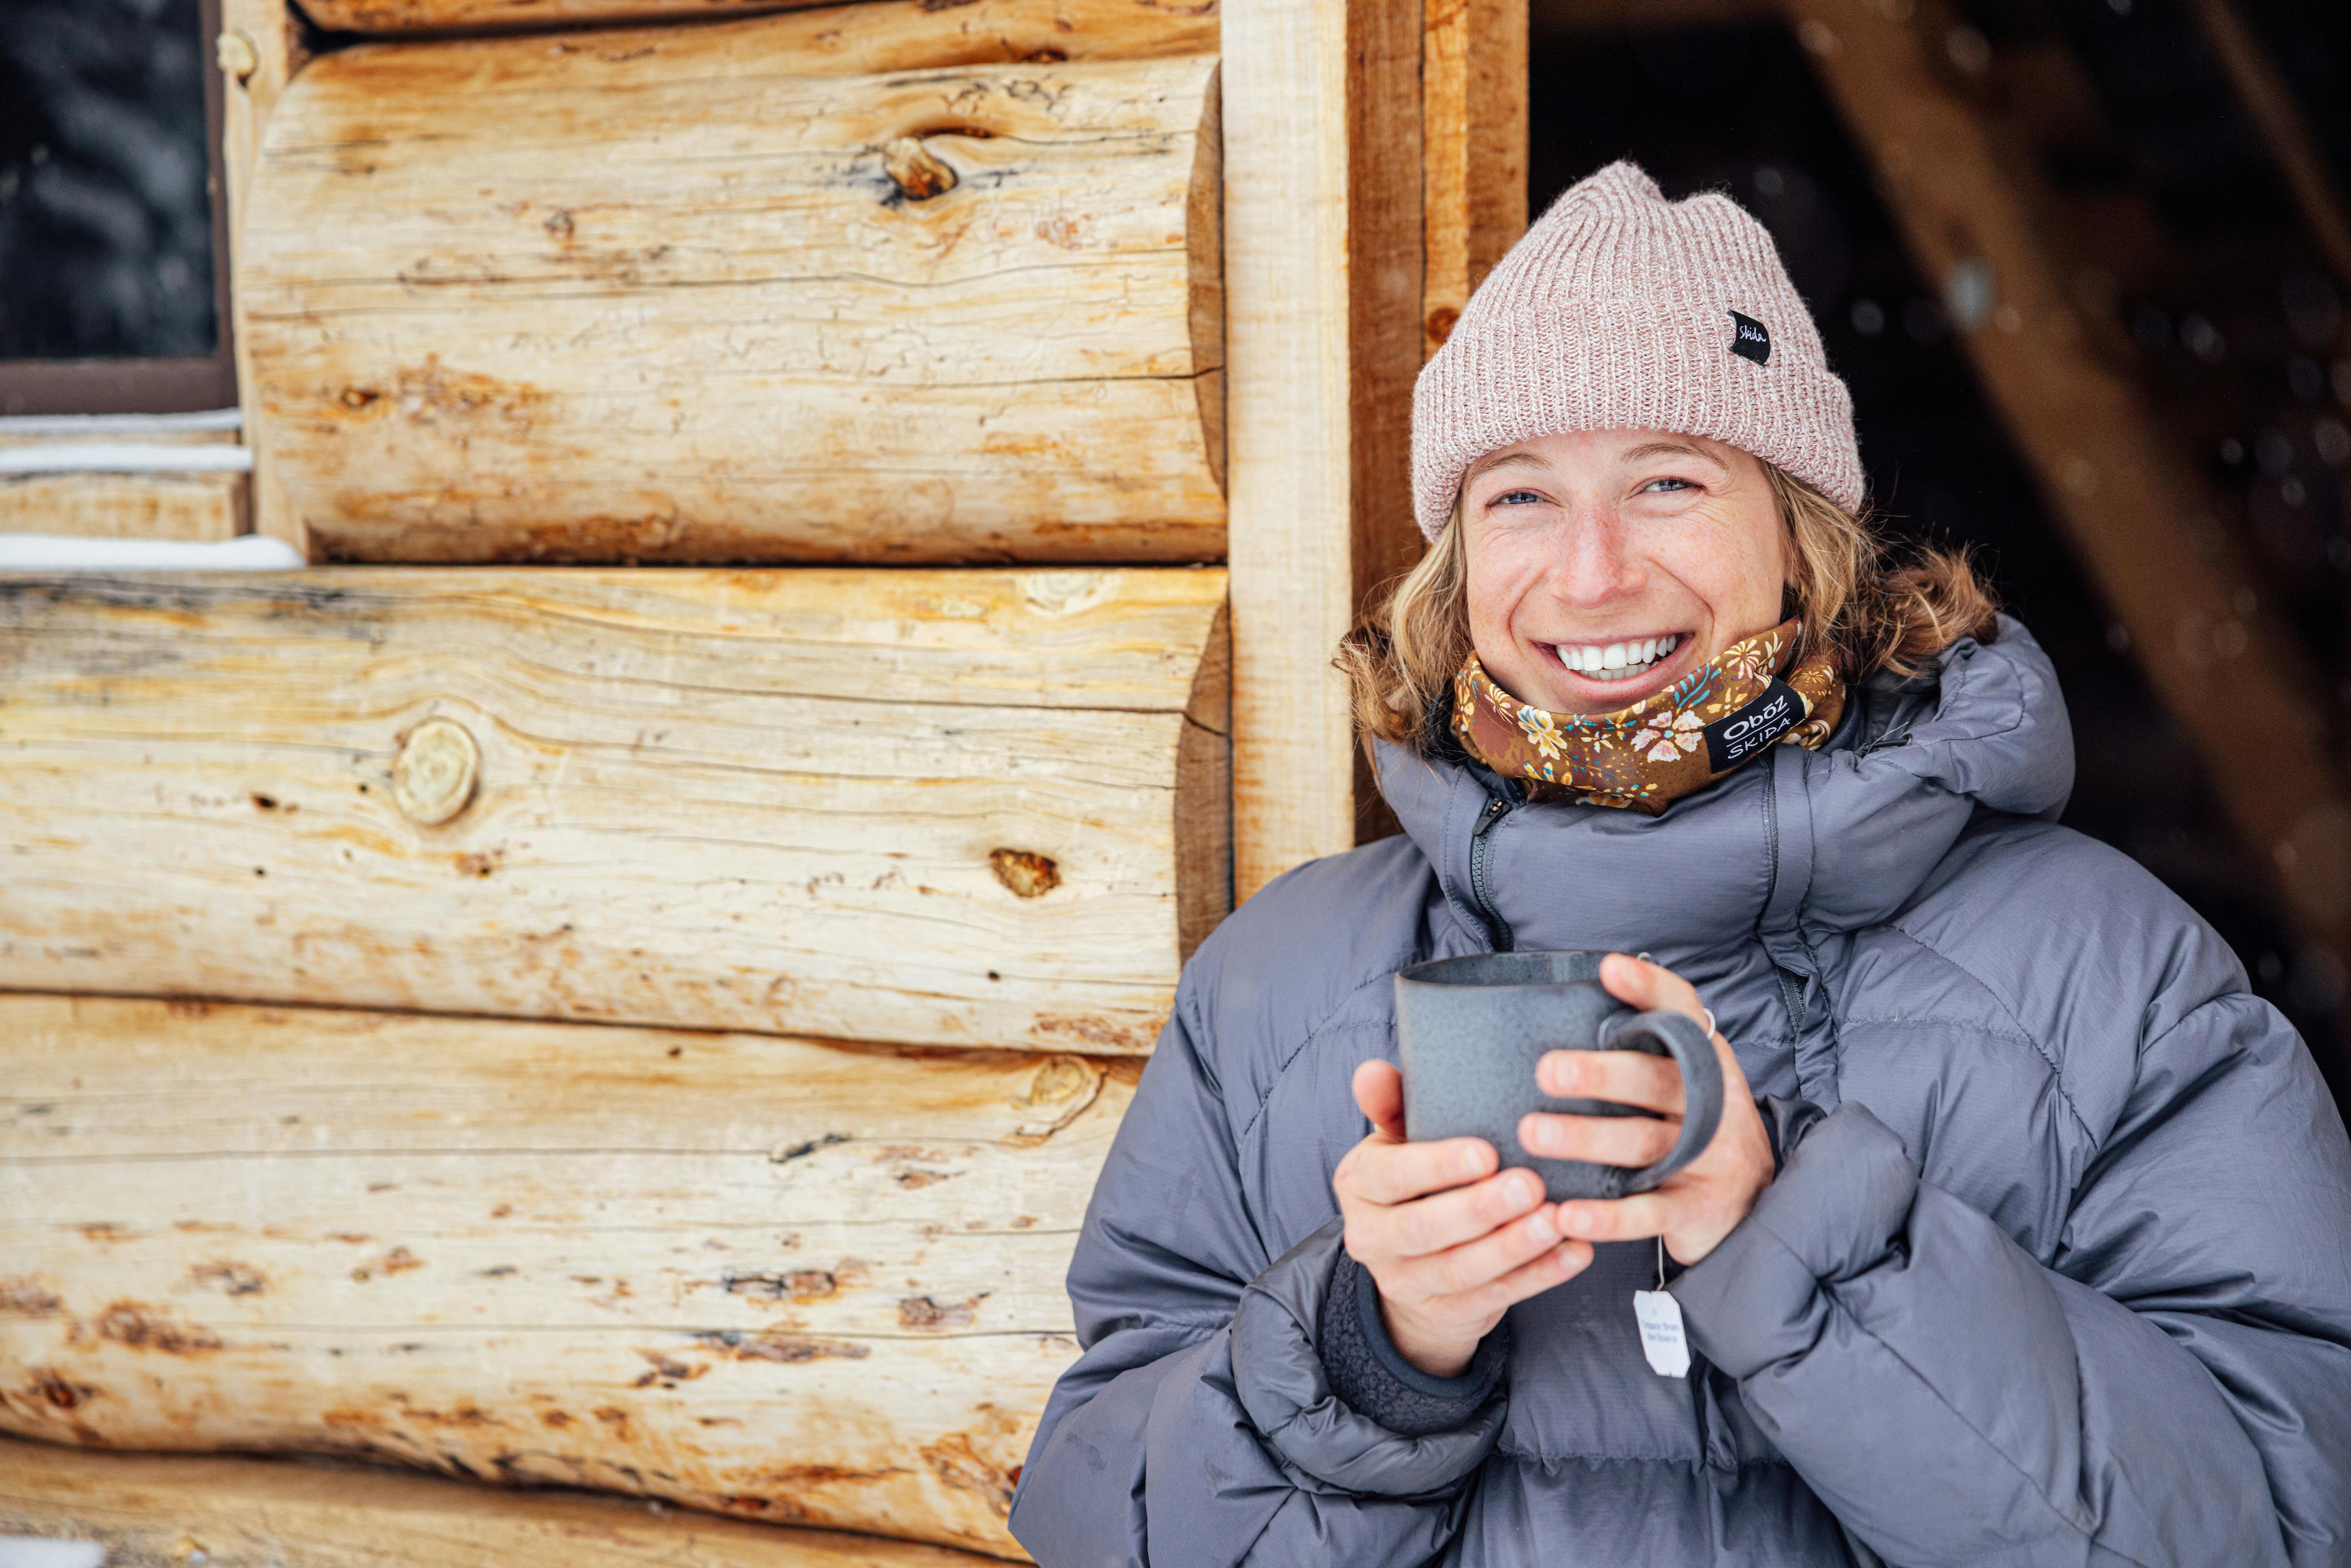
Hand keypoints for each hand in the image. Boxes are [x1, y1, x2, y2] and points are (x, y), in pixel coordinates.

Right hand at [1333, 1059, 1593, 1378]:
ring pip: (1461, 1269)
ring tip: (1557, 1220)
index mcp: (1359, 1185)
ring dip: (1513, 1246)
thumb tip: (1371, 1071)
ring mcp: (1406, 1282)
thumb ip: (1391, 1104)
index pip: (1391, 1176)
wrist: (1411, 1263)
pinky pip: (1496, 1297)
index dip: (1437, 1167)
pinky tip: (1575, 1251)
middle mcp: (1372, 1237)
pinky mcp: (1445, 1313)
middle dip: (1480, 1209)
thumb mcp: (1398, 1140)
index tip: (1486, 1153)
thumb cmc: (1415, 1181)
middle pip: (1424, 1228)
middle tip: (1531, 1185)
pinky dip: (1539, 1275)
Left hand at [1519, 952, 1773, 1266]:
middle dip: (1600, 1075)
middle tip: (1546, 1071)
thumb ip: (1643, 1050)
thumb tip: (1559, 1007)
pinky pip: (1649, 1214)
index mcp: (1707, 1062)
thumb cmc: (1694, 1129)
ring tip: (1533, 1133)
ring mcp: (1710, 1159)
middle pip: (1656, 1081)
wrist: (1752, 1205)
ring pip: (1644, 1144)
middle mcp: (1714, 1105)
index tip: (1609, 967)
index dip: (1651, 990)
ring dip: (1587, 1139)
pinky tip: (1566, 1213)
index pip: (1684, 1014)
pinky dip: (1608, 1217)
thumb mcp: (1683, 1084)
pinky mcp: (1696, 1210)